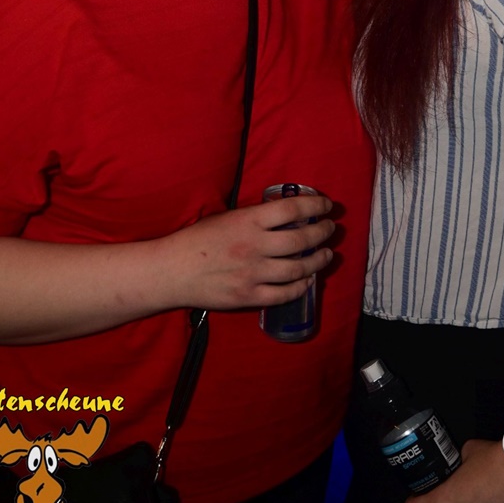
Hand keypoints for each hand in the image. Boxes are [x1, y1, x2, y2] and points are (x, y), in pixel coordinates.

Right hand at [164, 194, 334, 310]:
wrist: (172, 271)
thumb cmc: (196, 239)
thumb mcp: (226, 217)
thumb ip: (254, 217)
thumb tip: (284, 214)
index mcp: (249, 221)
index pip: (292, 210)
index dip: (316, 206)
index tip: (327, 206)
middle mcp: (255, 246)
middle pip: (302, 239)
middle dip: (323, 233)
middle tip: (331, 229)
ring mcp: (253, 273)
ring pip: (298, 268)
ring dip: (318, 261)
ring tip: (326, 254)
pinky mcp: (249, 296)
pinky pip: (284, 294)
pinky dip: (301, 287)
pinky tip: (308, 280)